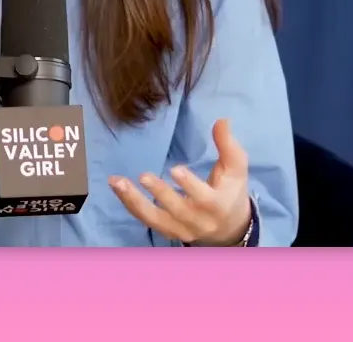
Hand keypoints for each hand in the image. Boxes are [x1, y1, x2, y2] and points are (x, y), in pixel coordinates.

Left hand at [109, 118, 251, 245]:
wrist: (230, 228)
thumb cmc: (231, 190)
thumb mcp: (236, 168)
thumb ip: (228, 145)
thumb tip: (221, 120)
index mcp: (218, 205)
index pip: (204, 197)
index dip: (190, 185)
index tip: (175, 169)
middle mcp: (198, 221)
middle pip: (177, 210)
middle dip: (160, 193)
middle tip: (143, 176)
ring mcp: (180, 229)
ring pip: (155, 219)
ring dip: (134, 201)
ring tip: (116, 182)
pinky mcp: (167, 231)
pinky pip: (146, 220)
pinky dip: (130, 205)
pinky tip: (117, 188)